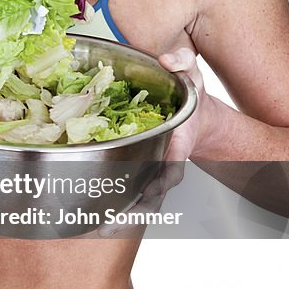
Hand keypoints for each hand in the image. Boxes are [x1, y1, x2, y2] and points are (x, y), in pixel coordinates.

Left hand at [97, 47, 210, 237]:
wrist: (196, 114)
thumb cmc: (190, 95)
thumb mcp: (191, 73)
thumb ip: (182, 63)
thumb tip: (168, 59)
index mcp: (179, 143)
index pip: (171, 166)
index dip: (159, 180)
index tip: (147, 191)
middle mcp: (166, 164)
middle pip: (152, 195)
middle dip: (133, 211)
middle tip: (107, 225)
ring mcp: (153, 172)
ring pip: (139, 201)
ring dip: (120, 217)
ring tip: (95, 229)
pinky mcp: (140, 173)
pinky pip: (128, 192)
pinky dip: (114, 206)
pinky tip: (91, 216)